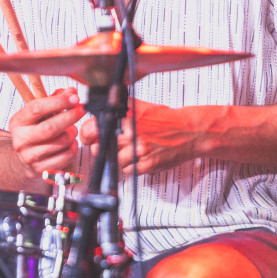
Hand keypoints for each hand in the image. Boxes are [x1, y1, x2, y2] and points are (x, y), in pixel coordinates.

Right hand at [7, 87, 85, 176]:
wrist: (24, 159)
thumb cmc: (36, 129)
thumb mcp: (41, 112)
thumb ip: (55, 99)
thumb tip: (72, 92)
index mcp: (18, 122)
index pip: (37, 108)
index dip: (58, 101)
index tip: (74, 98)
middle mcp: (21, 140)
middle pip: (50, 128)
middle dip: (70, 117)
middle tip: (82, 110)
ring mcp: (30, 156)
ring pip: (61, 142)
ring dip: (72, 133)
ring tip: (71, 129)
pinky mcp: (41, 169)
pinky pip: (66, 156)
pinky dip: (73, 147)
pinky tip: (70, 143)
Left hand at [80, 99, 204, 174]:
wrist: (188, 131)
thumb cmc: (165, 120)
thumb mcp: (139, 107)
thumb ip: (118, 110)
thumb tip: (95, 112)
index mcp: (126, 117)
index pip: (92, 128)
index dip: (87, 135)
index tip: (89, 138)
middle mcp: (130, 132)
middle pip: (100, 148)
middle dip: (102, 149)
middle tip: (111, 146)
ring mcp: (138, 149)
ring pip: (114, 161)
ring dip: (119, 158)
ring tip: (132, 150)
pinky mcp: (147, 164)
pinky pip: (128, 171)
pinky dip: (131, 167)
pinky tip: (140, 158)